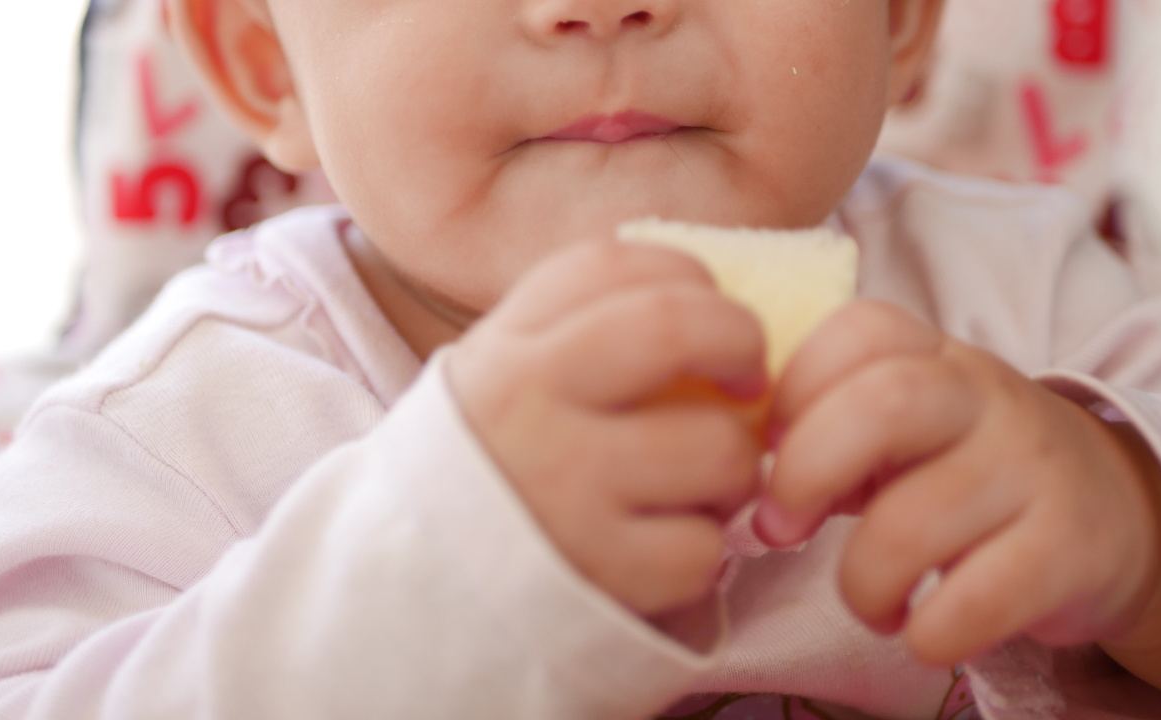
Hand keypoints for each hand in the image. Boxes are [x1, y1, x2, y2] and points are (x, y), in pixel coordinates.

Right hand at [448, 242, 767, 617]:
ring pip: (718, 447)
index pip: (612, 266)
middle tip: (751, 379)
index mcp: (508, 351)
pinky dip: (701, 553)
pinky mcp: (599, 574)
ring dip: (734, 468)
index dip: (689, 276)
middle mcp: (528, 404)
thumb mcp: (502, 384)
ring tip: (699, 487)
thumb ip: (580, 335)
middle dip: (741, 340)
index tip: (712, 312)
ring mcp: (564, 489)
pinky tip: (661, 551)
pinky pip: (702, 548)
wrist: (409, 598)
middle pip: (673, 326)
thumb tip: (706, 306)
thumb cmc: (489, 476)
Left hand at [753, 300, 1160, 693]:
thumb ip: (828, 440)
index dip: (794, 387)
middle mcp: (986, 398)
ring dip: (861, 583)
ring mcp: (1032, 470)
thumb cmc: (969, 470)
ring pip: (915, 522)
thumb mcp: (905, 432)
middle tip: (779, 528)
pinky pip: (976, 600)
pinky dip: (927, 632)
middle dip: (804, 472)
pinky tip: (921, 632)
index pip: (859, 330)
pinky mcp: (1067, 551)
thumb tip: (761, 502)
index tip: (770, 447)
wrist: (1115, 512)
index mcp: (934, 357)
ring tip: (870, 602)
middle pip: (885, 404)